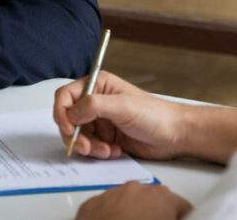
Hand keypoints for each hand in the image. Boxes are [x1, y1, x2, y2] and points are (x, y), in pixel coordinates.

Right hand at [53, 71, 188, 159]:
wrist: (174, 135)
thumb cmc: (154, 114)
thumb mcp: (123, 106)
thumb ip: (94, 106)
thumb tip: (71, 113)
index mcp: (97, 85)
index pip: (66, 96)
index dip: (62, 113)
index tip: (68, 130)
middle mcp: (95, 102)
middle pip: (68, 119)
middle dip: (76, 136)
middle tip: (87, 148)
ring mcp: (100, 120)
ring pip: (78, 136)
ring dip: (89, 147)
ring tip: (107, 150)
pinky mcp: (106, 137)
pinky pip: (90, 147)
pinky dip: (98, 152)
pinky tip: (115, 151)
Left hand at [76, 182, 191, 219]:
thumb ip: (174, 218)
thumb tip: (169, 216)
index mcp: (163, 197)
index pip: (182, 206)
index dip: (181, 217)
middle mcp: (138, 188)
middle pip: (154, 199)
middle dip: (154, 212)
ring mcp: (113, 192)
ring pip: (128, 200)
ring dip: (131, 211)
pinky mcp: (92, 202)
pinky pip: (107, 206)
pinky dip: (110, 214)